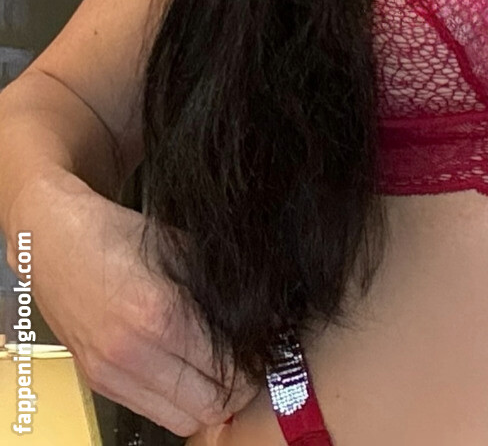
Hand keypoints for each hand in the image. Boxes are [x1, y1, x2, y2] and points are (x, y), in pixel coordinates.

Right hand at [8, 169, 259, 436]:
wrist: (52, 241)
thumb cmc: (114, 234)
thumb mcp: (177, 245)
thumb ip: (218, 283)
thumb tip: (264, 308)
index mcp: (160, 313)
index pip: (226, 366)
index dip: (255, 360)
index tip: (268, 346)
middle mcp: (134, 353)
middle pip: (212, 405)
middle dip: (239, 386)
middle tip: (251, 363)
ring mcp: (112, 373)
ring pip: (184, 419)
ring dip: (208, 401)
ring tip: (220, 371)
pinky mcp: (99, 383)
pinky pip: (152, 412)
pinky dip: (176, 401)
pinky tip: (185, 373)